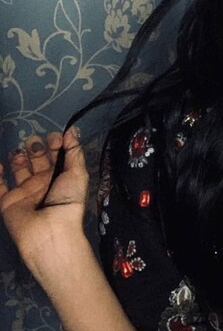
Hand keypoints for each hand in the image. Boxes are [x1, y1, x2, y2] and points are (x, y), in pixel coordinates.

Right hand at [0, 129, 87, 275]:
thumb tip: (71, 130)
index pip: (56, 154)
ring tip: (21, 151)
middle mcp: (43, 182)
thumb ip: (74, 151)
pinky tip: (0, 163)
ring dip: (19, 157)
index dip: (55, 143)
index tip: (54, 136)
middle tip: (34, 140)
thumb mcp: (78, 173)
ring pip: (19, 169)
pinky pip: (0, 187)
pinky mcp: (8, 202)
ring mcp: (25, 192)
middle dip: (36, 147)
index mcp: (61, 176)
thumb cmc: (67, 200)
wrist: (50, 231)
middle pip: (37, 159)